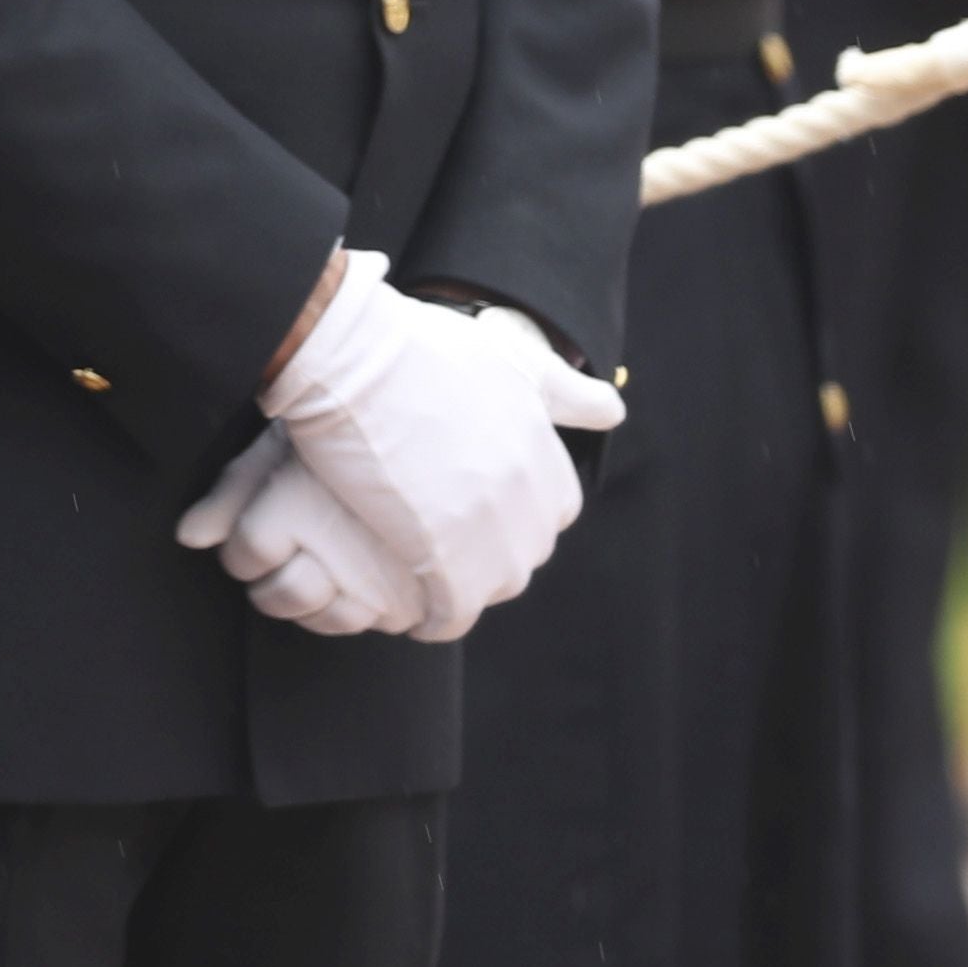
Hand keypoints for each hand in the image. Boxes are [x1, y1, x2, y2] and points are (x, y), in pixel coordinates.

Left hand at [174, 427, 435, 639]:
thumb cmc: (344, 425)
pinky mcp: (423, 593)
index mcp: (297, 507)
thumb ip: (232, 492)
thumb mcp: (282, 445)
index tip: (255, 534)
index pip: (245, 555)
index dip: (243, 549)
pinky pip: (382, 622)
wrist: (433, 418)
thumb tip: (189, 537)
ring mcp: (383, 577)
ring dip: (316, 602)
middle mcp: (338, 550)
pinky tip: (363, 578)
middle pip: (284, 596)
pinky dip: (367, 606)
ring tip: (320, 570)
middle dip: (271, 585)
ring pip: (332, 618)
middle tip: (282, 561)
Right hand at [256, 251, 620, 628]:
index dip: (517, 510)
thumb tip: (615, 410)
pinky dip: (436, 619)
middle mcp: (529, 495)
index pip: (556, 509)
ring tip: (424, 577)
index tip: (477, 503)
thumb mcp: (509, 357)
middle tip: (442, 542)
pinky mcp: (445, 559)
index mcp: (545, 453)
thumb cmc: (416, 346)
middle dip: (492, 552)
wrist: (352, 355)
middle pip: (525, 552)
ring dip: (464, 587)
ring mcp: (490, 530)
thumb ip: (565, 390)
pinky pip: (453, 614)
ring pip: (493, 586)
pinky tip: (412, 612)